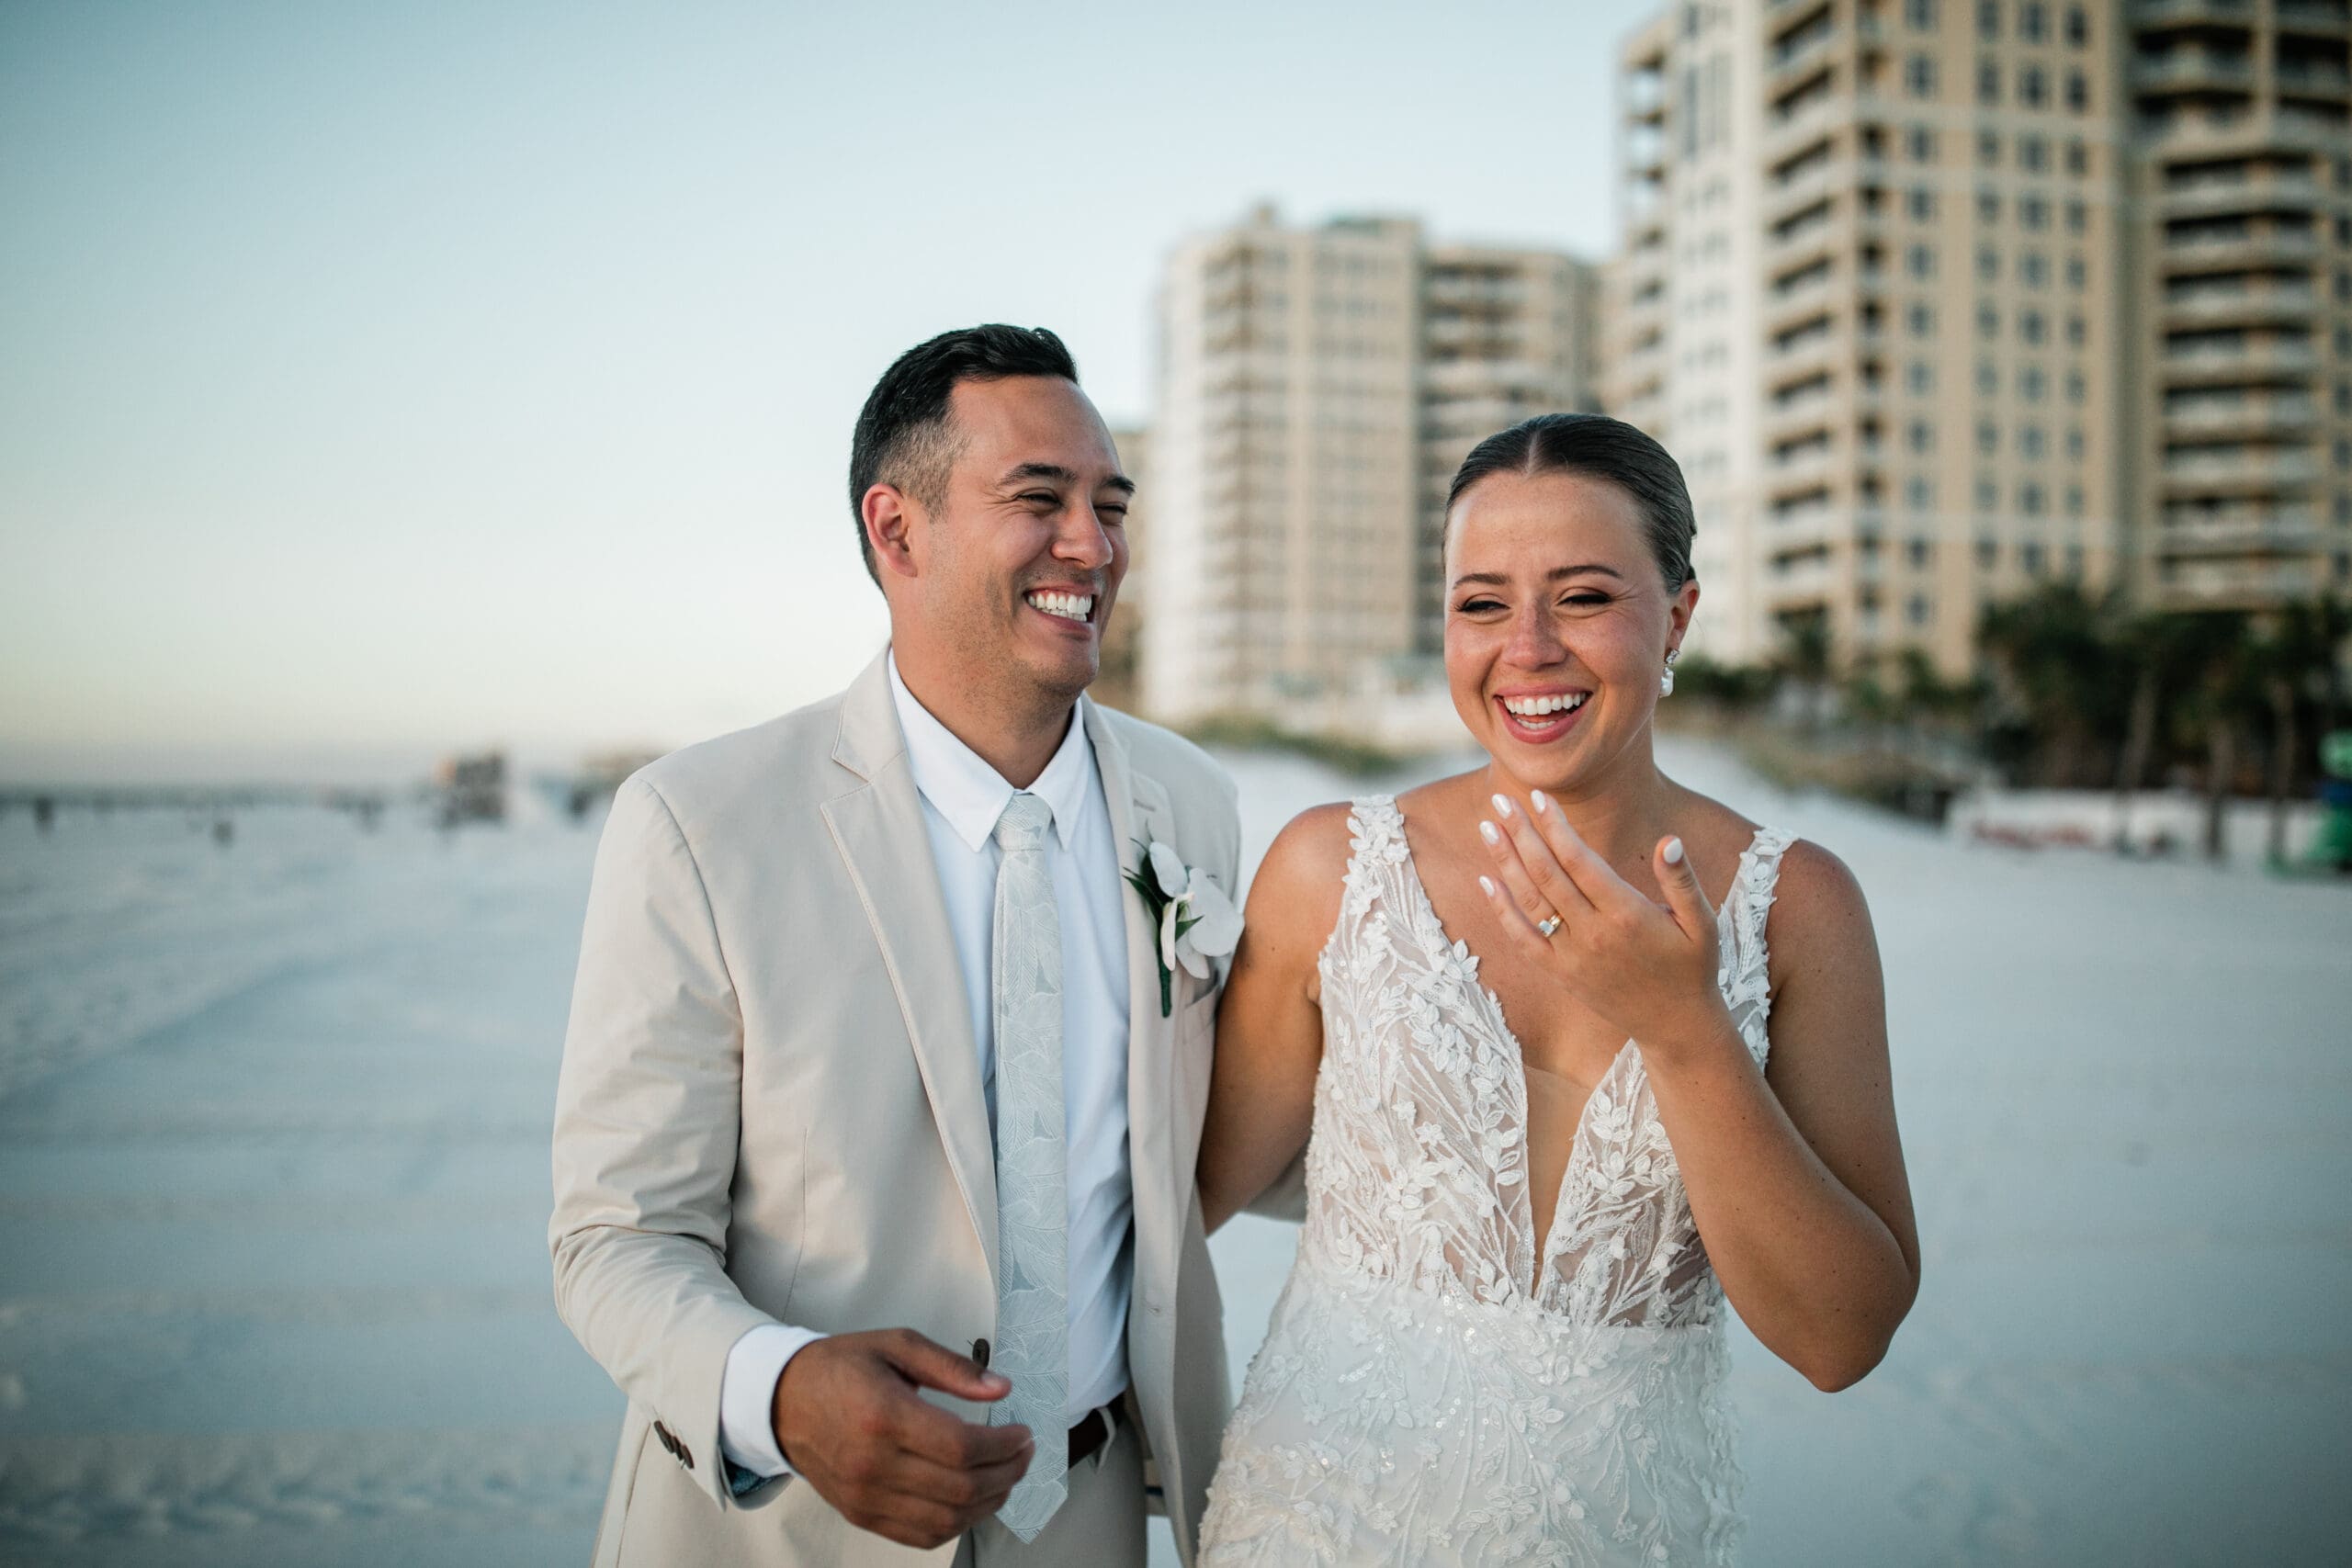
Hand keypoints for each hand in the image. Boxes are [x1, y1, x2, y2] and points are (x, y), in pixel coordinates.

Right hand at [771, 1328, 1034, 1548]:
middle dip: (1007, 1473)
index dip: (1004, 1446)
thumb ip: (952, 1367)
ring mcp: (865, 1496)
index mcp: (883, 1416)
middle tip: (1023, 1453)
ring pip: (946, 1519)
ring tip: (1005, 1476)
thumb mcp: (897, 1345)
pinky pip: (920, 1535)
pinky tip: (972, 1500)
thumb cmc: (839, 1368)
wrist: (781, 1400)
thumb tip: (1000, 1388)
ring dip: (989, 1503)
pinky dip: (956, 1524)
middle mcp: (872, 1464)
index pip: (961, 1448)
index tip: (1022, 1433)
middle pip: (961, 1488)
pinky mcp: (860, 1514)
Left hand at [1474, 791, 1733, 1060]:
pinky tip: (1486, 881)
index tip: (1538, 797)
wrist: (1676, 1027)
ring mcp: (1572, 956)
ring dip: (1506, 863)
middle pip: (1547, 874)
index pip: (1580, 860)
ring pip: (1530, 902)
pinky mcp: (1561, 974)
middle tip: (1500, 800)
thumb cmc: (1693, 968)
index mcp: (1627, 913)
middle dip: (1522, 834)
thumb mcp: (1703, 923)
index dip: (1556, 826)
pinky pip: (1523, 940)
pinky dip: (1502, 910)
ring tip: (1487, 827)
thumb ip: (1682, 880)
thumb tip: (1669, 840)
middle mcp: (1594, 933)